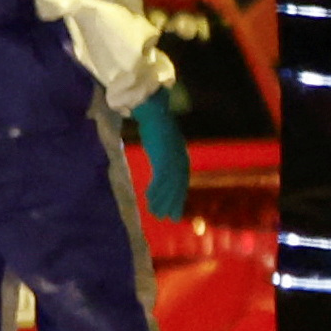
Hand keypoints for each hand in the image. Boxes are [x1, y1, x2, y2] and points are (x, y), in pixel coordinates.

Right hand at [120, 95, 191, 224]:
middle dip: (172, 203)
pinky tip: (148, 199)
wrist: (154, 113)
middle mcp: (180, 159)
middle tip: (167, 218)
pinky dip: (155, 190)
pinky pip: (160, 178)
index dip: (178, 197)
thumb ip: (165, 157)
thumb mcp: (164, 145)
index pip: (182, 182)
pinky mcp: (163, 157)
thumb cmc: (156, 127)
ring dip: (162, 200)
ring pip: (169, 185)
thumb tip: (163, 168)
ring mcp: (172, 159)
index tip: (174, 210)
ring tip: (155, 213)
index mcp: (181, 157)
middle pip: (177, 186)